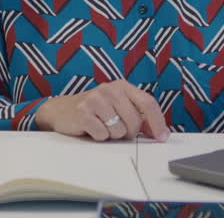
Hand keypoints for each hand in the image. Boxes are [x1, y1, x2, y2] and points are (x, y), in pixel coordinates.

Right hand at [35, 79, 169, 141]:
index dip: (157, 122)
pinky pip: (102, 135)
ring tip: (101, 126)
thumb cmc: (94, 110)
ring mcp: (95, 100)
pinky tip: (91, 128)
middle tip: (116, 128)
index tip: (162, 137)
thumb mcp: (117, 106)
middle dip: (129, 132)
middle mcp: (109, 89)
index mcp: (121, 86)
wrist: (61, 110)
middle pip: (135, 122)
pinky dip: (98, 137)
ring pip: (119, 131)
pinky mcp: (83, 113)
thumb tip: (160, 132)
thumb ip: (138, 115)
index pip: (148, 103)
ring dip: (112, 135)